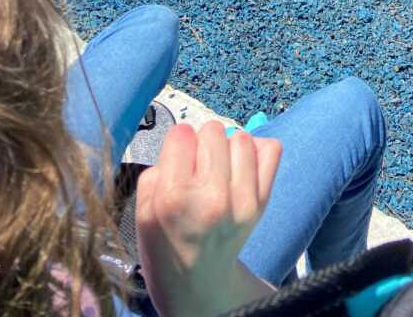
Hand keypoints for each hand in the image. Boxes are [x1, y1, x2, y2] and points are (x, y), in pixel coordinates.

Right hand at [136, 122, 281, 316]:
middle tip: (197, 168)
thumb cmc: (166, 241)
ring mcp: (242, 200)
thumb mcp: (142, 210)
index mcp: (175, 198)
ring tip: (218, 169)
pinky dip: (256, 151)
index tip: (177, 163)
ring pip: (240, 137)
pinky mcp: (263, 202)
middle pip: (212, 130)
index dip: (177, 144)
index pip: (182, 134)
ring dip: (227, 147)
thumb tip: (188, 139)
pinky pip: (271, 149)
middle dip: (202, 143)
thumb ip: (159, 168)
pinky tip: (240, 167)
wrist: (197, 281)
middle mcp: (212, 197)